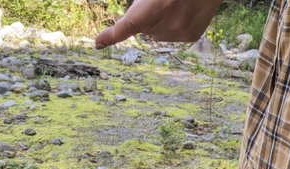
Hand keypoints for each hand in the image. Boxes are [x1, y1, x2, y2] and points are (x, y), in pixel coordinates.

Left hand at [95, 0, 222, 48]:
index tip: (99, 43)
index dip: (113, 34)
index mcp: (160, 4)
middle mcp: (171, 22)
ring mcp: (182, 32)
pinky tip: (184, 11)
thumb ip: (143, 5)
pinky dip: (172, 26)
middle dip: (148, 16)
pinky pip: (171, 35)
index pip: (130, 24)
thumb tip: (131, 23)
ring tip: (176, 4)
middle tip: (163, 0)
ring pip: (157, 34)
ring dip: (160, 21)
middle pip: (144, 29)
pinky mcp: (190, 36)